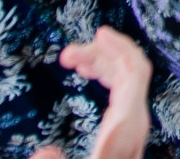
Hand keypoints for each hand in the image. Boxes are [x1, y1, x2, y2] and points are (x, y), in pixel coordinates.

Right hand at [37, 28, 153, 158]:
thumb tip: (44, 152)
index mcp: (127, 126)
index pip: (135, 71)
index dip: (119, 47)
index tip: (99, 32)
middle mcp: (135, 122)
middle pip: (128, 69)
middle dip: (99, 53)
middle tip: (67, 53)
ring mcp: (132, 125)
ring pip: (123, 79)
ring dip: (99, 63)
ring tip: (72, 59)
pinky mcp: (125, 130)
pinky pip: (120, 92)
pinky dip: (104, 76)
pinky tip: (88, 73)